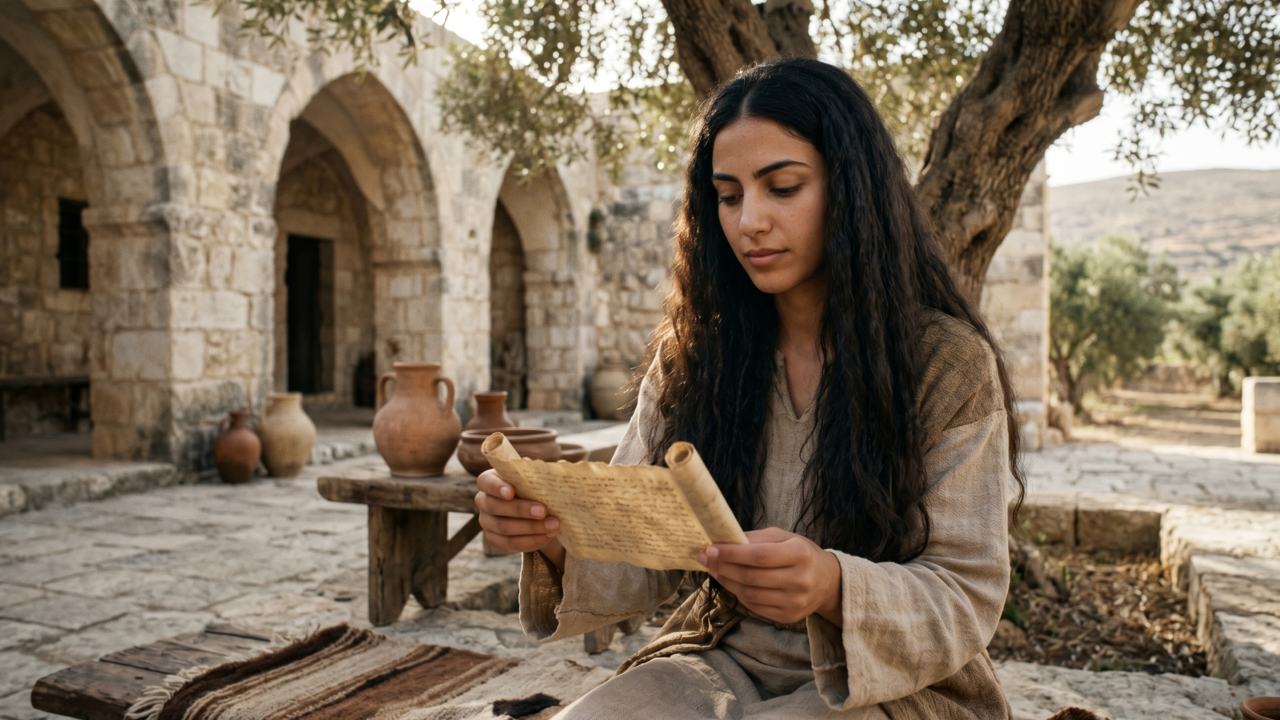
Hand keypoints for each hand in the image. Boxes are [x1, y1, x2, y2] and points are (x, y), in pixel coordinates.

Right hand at [475, 469, 565, 570]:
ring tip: (553, 525)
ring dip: (531, 528)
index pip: (485, 481)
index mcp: (489, 480)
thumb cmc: (533, 487)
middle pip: (495, 507)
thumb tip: (556, 469)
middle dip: (521, 509)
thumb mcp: (534, 477)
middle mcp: (483, 501)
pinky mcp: (495, 540)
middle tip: (543, 511)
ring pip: (504, 528)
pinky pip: (510, 544)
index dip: (496, 487)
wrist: (536, 510)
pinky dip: (531, 541)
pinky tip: (547, 536)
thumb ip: (538, 473)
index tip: (512, 492)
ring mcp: (487, 522)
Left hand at [698, 527, 842, 625]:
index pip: (758, 556)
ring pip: (749, 593)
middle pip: (751, 576)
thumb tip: (724, 541)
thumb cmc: (801, 554)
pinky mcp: (788, 616)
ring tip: (713, 570)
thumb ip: (756, 539)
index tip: (710, 549)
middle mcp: (799, 580)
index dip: (731, 554)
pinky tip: (729, 582)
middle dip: (722, 567)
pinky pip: (754, 606)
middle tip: (704, 558)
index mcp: (800, 554)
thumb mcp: (784, 537)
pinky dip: (737, 593)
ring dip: (726, 581)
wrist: (827, 582)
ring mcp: (795, 602)